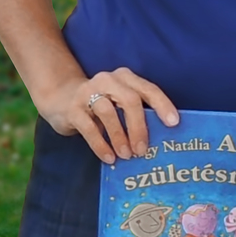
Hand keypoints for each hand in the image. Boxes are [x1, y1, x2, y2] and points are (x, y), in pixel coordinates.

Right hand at [38, 67, 178, 163]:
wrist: (61, 98)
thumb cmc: (101, 105)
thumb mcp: (119, 103)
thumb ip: (136, 114)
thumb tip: (159, 140)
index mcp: (125, 78)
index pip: (148, 89)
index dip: (162, 105)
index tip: (174, 123)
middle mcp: (108, 80)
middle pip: (129, 100)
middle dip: (139, 126)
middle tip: (143, 150)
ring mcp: (88, 92)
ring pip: (108, 112)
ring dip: (119, 136)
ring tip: (127, 155)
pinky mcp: (73, 108)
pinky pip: (89, 127)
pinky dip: (101, 145)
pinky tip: (109, 158)